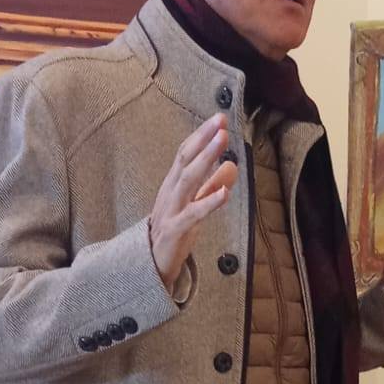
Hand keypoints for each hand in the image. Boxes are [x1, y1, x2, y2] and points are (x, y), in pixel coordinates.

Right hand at [149, 114, 238, 289]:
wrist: (150, 265)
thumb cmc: (174, 231)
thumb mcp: (195, 205)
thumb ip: (212, 186)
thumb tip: (232, 166)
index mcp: (174, 184)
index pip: (187, 153)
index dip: (202, 135)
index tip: (219, 118)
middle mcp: (170, 192)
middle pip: (186, 159)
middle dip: (204, 139)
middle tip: (220, 122)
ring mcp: (171, 210)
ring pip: (188, 180)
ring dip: (206, 159)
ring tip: (223, 143)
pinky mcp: (175, 230)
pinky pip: (193, 214)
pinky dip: (210, 202)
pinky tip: (225, 192)